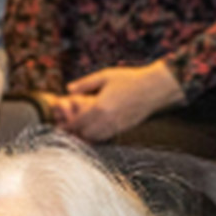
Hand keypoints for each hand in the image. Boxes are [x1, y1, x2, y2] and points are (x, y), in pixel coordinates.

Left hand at [55, 61, 183, 141]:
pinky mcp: (124, 129)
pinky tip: (93, 131)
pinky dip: (97, 137)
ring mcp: (116, 126)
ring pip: (95, 139)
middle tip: (67, 130)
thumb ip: (85, 84)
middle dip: (75, 133)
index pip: (77, 123)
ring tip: (78, 132)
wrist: (154, 88)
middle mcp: (107, 120)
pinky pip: (106, 138)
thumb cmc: (129, 79)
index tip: (60, 125)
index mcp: (100, 107)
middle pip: (84, 134)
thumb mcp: (105, 76)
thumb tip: (68, 89)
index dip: (67, 126)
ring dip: (85, 137)